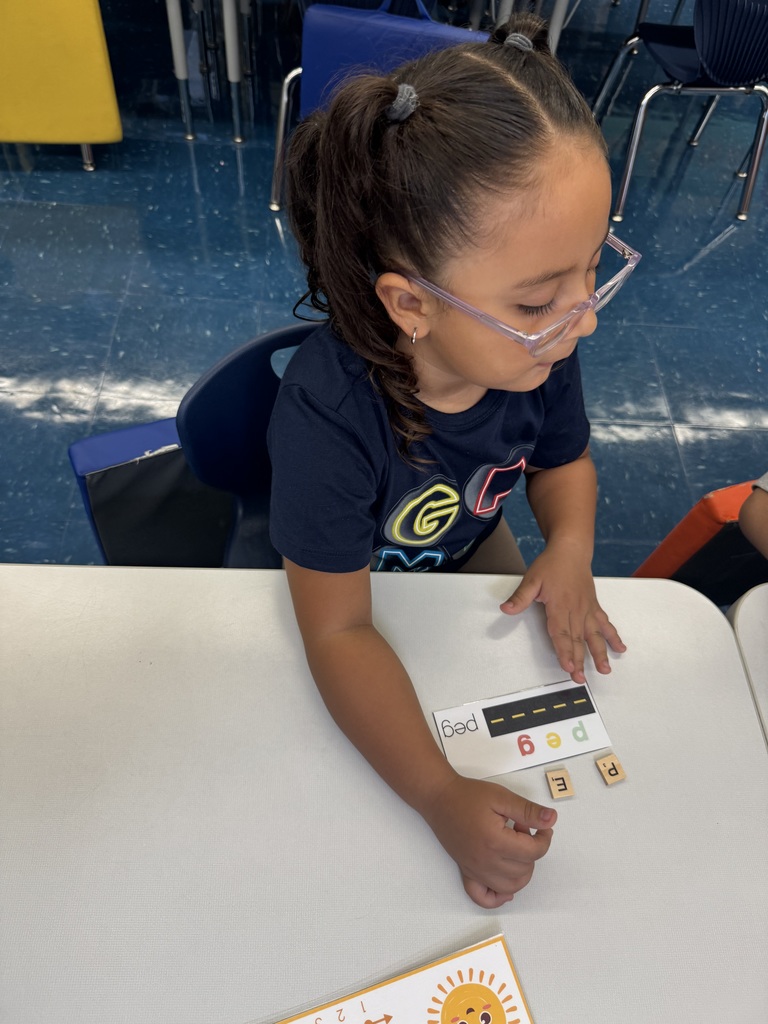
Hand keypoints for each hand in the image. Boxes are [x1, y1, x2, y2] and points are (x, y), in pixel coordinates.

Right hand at [423, 773, 555, 908]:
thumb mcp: (501, 797)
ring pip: (511, 886)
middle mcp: (486, 862)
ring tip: (514, 847)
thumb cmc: (467, 796)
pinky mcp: (467, 872)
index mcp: (496, 842)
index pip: (534, 852)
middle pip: (525, 869)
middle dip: (531, 849)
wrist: (439, 799)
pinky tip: (506, 886)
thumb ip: (528, 811)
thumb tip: (551, 820)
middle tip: (521, 827)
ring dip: (522, 870)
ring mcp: (476, 870)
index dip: (544, 838)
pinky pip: (484, 898)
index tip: (542, 825)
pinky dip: (498, 897)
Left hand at [500, 544, 625, 682]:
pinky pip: (605, 624)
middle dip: (579, 660)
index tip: (568, 666)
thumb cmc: (551, 564)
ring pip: (594, 634)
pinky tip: (620, 648)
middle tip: (580, 678)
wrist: (571, 550)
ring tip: (605, 670)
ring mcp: (587, 609)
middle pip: (578, 639)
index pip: (561, 633)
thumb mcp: (532, 579)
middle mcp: (576, 609)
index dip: (565, 651)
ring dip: (600, 653)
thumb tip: (506, 609)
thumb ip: (520, 597)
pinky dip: (613, 636)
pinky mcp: (594, 606)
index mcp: (560, 605)